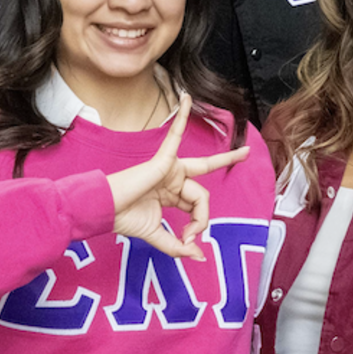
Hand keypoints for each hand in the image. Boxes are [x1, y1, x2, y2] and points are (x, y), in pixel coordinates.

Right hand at [106, 93, 250, 259]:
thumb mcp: (157, 236)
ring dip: (199, 213)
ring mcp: (168, 167)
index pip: (196, 206)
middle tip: (248, 152)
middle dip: (228, 159)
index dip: (198, 225)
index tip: (188, 241)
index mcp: (170, 193)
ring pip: (200, 185)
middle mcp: (172, 178)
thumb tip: (198, 255)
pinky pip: (175, 134)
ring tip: (192, 227)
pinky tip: (186, 98)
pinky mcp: (162, 160)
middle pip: (203, 184)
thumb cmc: (123, 218)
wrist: (105, 211)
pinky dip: (181, 117)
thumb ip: (177, 245)